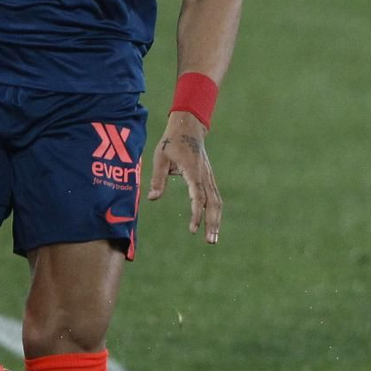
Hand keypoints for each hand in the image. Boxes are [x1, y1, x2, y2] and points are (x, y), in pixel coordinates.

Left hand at [148, 109, 222, 242]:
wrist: (188, 128)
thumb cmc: (172, 143)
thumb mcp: (160, 158)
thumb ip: (158, 179)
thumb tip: (153, 198)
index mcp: (193, 171)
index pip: (198, 196)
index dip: (196, 214)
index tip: (192, 229)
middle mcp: (205, 176)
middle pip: (213, 203)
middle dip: (212, 223)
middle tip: (210, 241)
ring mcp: (209, 177)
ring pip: (217, 202)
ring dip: (216, 221)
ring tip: (213, 239)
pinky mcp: (209, 178)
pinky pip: (215, 198)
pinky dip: (215, 213)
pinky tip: (213, 225)